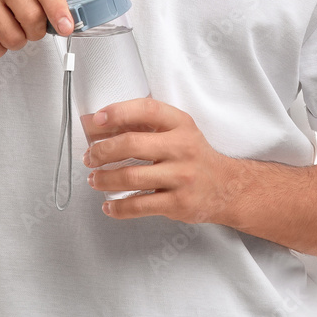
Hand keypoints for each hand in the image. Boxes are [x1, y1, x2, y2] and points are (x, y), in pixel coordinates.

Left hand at [83, 98, 234, 222]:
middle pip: (132, 144)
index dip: (118, 112)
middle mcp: (182, 147)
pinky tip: (109, 204)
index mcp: (180, 123)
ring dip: (104, 178)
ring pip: (131, 177)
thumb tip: (100, 123)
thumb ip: (143, 124)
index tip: (97, 119)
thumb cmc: (193, 155)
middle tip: (90, 156)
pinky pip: (139, 206)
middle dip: (102, 150)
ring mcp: (180, 177)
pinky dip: (118, 207)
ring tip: (94, 178)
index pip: (146, 109)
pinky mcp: (178, 203)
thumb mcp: (176, 130)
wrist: (226, 187)